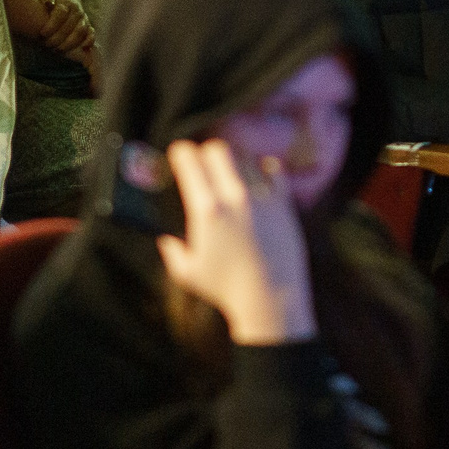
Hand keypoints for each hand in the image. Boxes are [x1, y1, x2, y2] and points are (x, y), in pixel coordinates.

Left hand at [36, 0, 95, 60]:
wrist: (68, 0)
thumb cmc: (53, 1)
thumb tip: (49, 3)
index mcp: (66, 3)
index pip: (61, 13)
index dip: (52, 25)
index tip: (42, 33)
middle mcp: (77, 11)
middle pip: (70, 26)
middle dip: (58, 38)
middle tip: (47, 45)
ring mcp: (84, 19)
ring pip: (80, 31)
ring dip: (69, 43)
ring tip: (58, 50)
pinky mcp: (88, 26)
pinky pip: (91, 34)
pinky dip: (89, 41)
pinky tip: (82, 48)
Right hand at [154, 139, 315, 344]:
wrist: (272, 298)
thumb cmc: (227, 289)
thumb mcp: (188, 273)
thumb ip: (172, 252)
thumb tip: (165, 240)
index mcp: (207, 210)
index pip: (190, 161)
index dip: (180, 152)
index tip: (178, 152)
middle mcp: (234, 197)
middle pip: (218, 150)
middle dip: (207, 150)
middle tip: (202, 159)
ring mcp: (262, 198)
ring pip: (246, 158)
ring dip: (235, 161)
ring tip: (230, 171)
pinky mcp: (283, 204)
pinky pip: (274, 172)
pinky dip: (264, 170)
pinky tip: (260, 175)